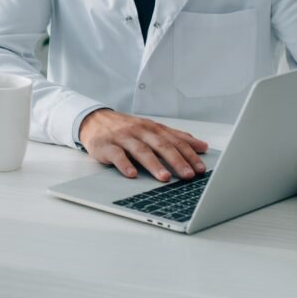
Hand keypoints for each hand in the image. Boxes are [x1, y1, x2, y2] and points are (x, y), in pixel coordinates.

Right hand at [78, 109, 208, 181]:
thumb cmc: (126, 128)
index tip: (201, 168)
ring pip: (141, 150)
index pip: (175, 141)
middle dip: (176, 160)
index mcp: (153, 128)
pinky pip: (117, 155)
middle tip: (188, 175)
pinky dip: (125, 165)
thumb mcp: (151, 129)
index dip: (189, 154)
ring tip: (165, 178)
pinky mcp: (107, 145)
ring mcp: (123, 138)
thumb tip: (202, 146)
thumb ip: (176, 137)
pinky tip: (132, 175)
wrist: (94, 119)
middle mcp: (140, 131)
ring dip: (154, 164)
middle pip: (161, 145)